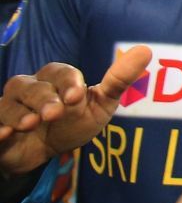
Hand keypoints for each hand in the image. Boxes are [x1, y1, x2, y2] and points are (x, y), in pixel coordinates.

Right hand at [0, 47, 150, 176]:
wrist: (42, 152)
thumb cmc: (73, 123)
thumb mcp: (99, 105)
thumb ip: (118, 81)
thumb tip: (145, 50)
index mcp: (54, 79)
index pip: (59, 73)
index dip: (67, 82)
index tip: (77, 97)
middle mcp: (28, 89)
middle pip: (30, 86)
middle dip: (43, 99)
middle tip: (55, 113)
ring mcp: (9, 107)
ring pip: (8, 103)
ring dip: (19, 113)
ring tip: (30, 124)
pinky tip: (4, 134)